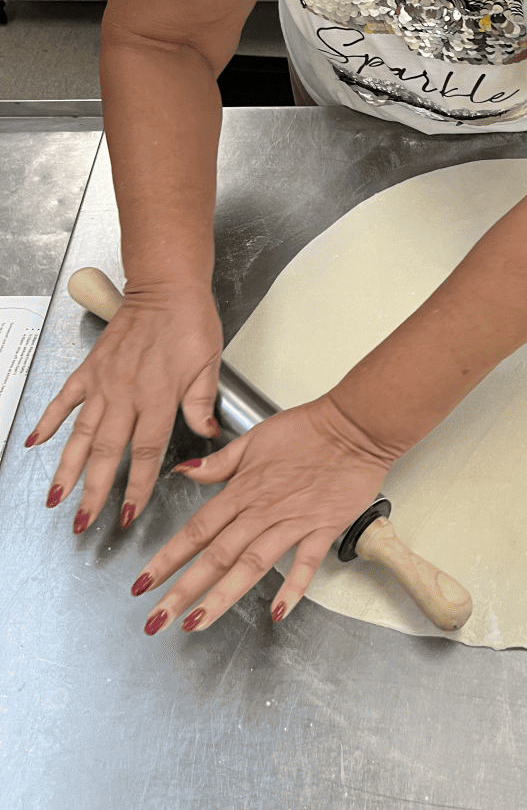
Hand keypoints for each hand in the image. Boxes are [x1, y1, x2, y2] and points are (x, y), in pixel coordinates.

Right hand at [26, 287, 222, 532]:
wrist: (166, 286)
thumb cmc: (191, 321)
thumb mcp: (209, 363)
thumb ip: (202, 403)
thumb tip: (207, 435)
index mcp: (159, 397)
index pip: (146, 452)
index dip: (137, 486)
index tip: (128, 513)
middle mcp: (127, 394)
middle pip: (108, 452)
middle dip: (94, 491)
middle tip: (82, 523)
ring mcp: (103, 382)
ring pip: (81, 434)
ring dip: (66, 468)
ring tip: (54, 498)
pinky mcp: (90, 369)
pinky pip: (64, 400)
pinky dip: (47, 422)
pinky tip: (35, 444)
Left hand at [131, 394, 395, 634]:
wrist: (355, 426)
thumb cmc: (309, 429)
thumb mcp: (256, 438)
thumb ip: (219, 462)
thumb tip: (184, 471)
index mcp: (243, 489)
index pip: (197, 529)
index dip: (168, 557)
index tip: (143, 583)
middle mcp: (263, 510)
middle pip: (216, 555)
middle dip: (183, 589)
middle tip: (156, 620)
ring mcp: (293, 521)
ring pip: (252, 563)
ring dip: (222, 595)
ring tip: (196, 623)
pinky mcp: (323, 527)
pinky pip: (306, 563)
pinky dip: (293, 587)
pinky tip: (278, 612)